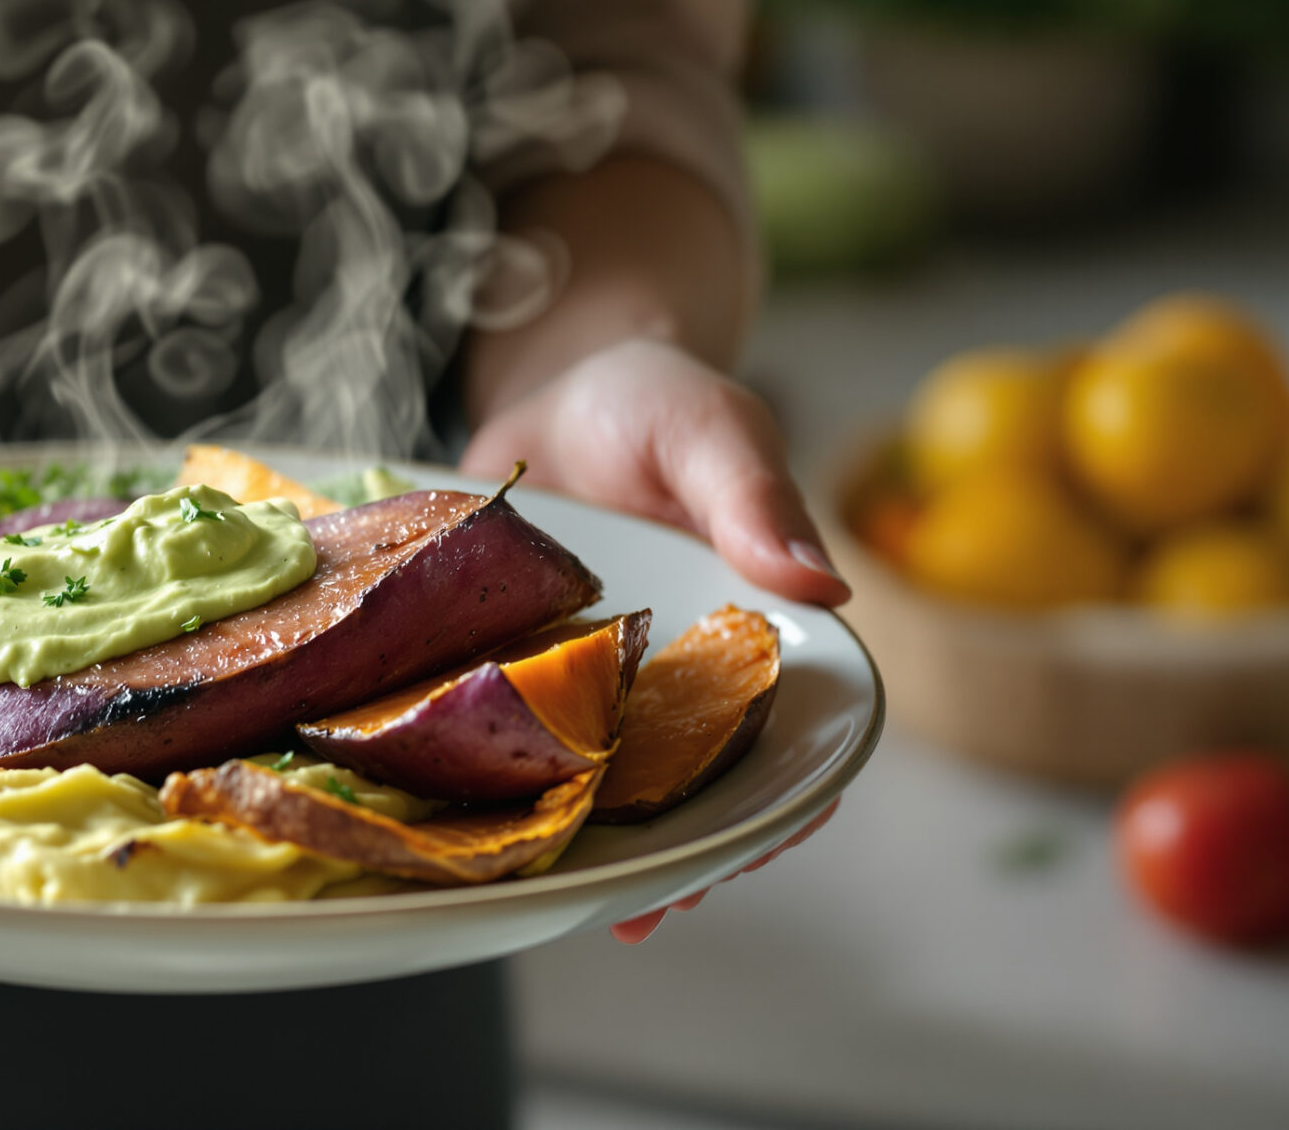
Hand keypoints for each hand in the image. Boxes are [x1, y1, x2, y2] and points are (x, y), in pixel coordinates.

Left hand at [459, 336, 848, 937]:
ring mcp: (590, 686)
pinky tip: (466, 824)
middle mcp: (672, 680)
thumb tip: (822, 577)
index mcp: (747, 638)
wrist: (551, 386)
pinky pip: (509, 739)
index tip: (758, 841)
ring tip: (563, 892)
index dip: (783, 801)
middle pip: (692, 786)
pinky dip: (493, 783)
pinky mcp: (513, 675)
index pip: (791, 740)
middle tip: (650, 902)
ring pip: (598, 783)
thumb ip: (754, 496)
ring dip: (586, 841)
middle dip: (680, 852)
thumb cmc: (654, 404)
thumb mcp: (711, 429)